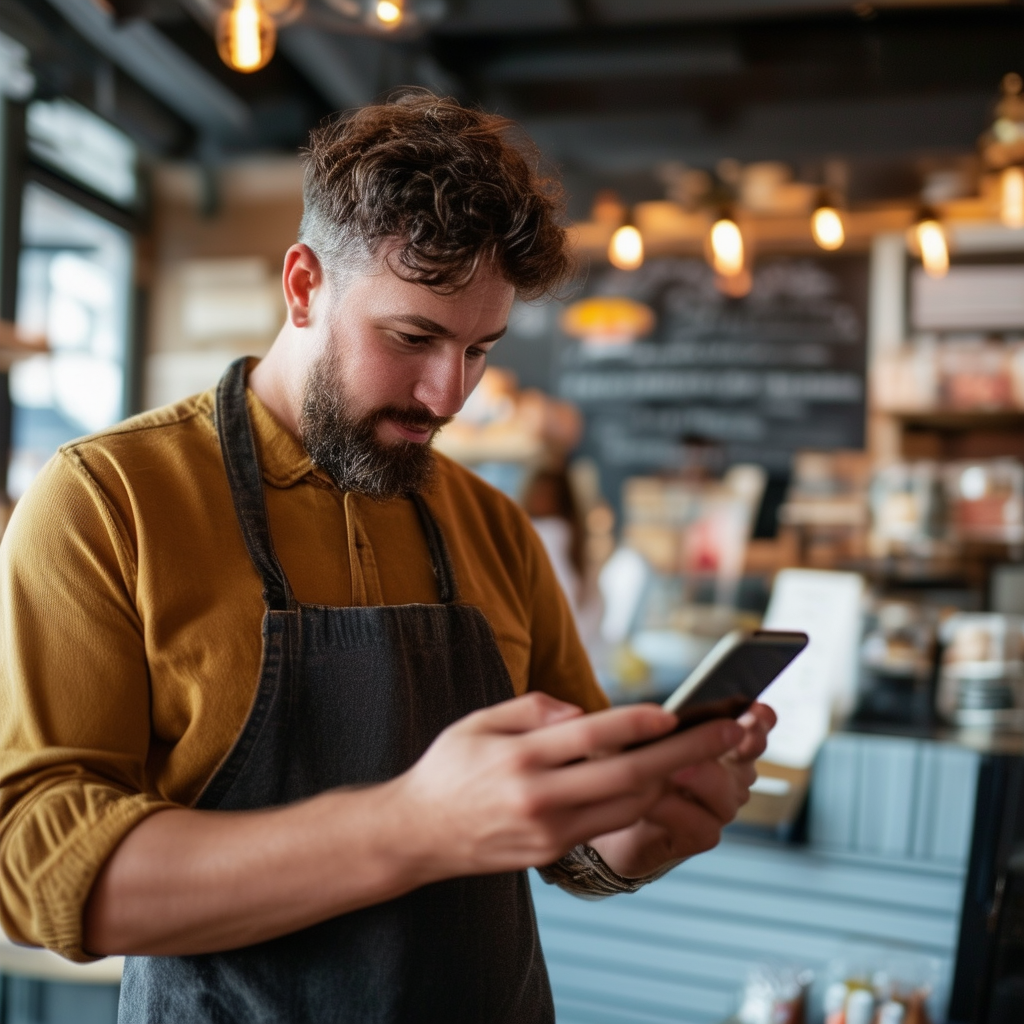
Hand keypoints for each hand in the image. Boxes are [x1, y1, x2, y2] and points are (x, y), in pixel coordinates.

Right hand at [392, 692, 745, 882]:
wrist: (419, 834)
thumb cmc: (450, 767)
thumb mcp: (480, 720)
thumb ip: (534, 708)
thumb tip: (584, 712)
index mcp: (519, 758)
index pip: (590, 737)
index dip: (636, 724)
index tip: (674, 713)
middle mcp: (539, 797)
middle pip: (629, 775)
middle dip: (687, 753)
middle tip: (730, 732)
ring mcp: (551, 831)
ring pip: (630, 804)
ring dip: (674, 777)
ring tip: (709, 751)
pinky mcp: (555, 851)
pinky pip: (612, 821)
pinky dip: (642, 797)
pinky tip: (663, 775)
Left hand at [587, 702, 776, 878]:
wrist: (616, 814)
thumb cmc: (636, 768)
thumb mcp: (649, 739)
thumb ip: (670, 728)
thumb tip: (670, 716)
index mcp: (725, 748)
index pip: (751, 732)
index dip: (760, 722)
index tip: (759, 710)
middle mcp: (731, 778)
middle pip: (745, 759)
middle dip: (741, 743)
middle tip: (731, 731)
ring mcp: (720, 808)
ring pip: (723, 790)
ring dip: (698, 776)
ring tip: (673, 768)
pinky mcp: (703, 836)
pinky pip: (698, 822)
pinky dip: (673, 810)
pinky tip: (651, 802)